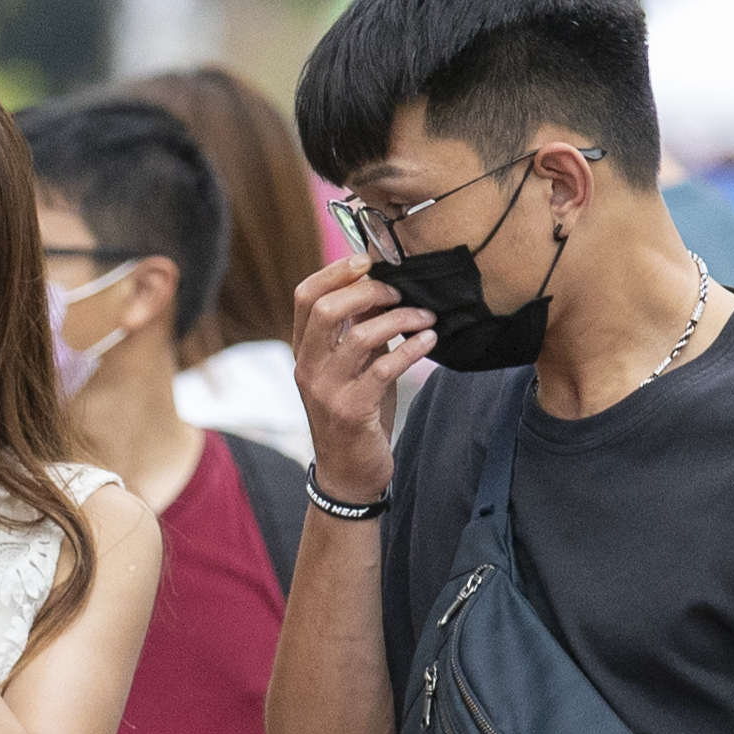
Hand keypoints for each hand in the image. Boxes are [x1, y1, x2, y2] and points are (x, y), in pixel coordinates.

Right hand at [292, 254, 427, 490]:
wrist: (349, 473)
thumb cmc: (355, 414)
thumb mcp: (353, 367)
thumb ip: (359, 330)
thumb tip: (383, 289)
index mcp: (304, 351)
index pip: (305, 297)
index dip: (335, 271)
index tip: (367, 260)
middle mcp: (308, 367)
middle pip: (326, 309)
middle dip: (369, 291)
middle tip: (400, 292)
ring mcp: (326, 390)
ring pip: (358, 335)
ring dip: (399, 319)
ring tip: (425, 317)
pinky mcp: (351, 410)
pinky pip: (384, 368)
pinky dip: (411, 348)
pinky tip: (429, 339)